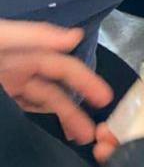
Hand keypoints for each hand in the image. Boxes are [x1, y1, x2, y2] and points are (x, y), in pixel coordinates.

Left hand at [0, 20, 112, 143]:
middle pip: (56, 87)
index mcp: (22, 52)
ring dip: (66, 116)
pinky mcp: (2, 103)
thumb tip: (76, 36)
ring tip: (82, 135)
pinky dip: (44, 117)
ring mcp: (9, 87)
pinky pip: (28, 109)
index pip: (60, 65)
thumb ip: (33, 35)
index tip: (106, 96)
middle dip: (79, 104)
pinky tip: (57, 128)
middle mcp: (19, 69)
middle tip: (97, 125)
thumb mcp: (1, 39)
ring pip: (45, 101)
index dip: (84, 79)